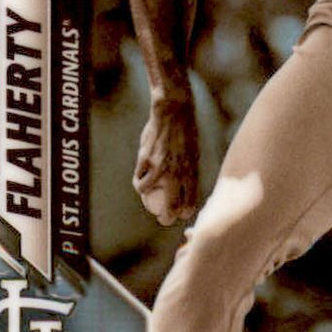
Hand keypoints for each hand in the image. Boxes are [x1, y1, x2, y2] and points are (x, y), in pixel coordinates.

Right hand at [133, 99, 199, 225]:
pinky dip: (138, 180)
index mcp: (191, 170)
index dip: (185, 212)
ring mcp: (159, 166)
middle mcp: (176, 172)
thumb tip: (184, 188)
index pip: (189, 200)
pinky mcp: (145, 159)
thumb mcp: (192, 152)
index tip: (181, 214)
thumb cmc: (185, 131)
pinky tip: (139, 180)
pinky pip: (138, 176)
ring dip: (145, 195)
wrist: (173, 112)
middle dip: (166, 218)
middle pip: (170, 205)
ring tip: (147, 194)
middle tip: (163, 219)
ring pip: (146, 191)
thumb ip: (187, 170)